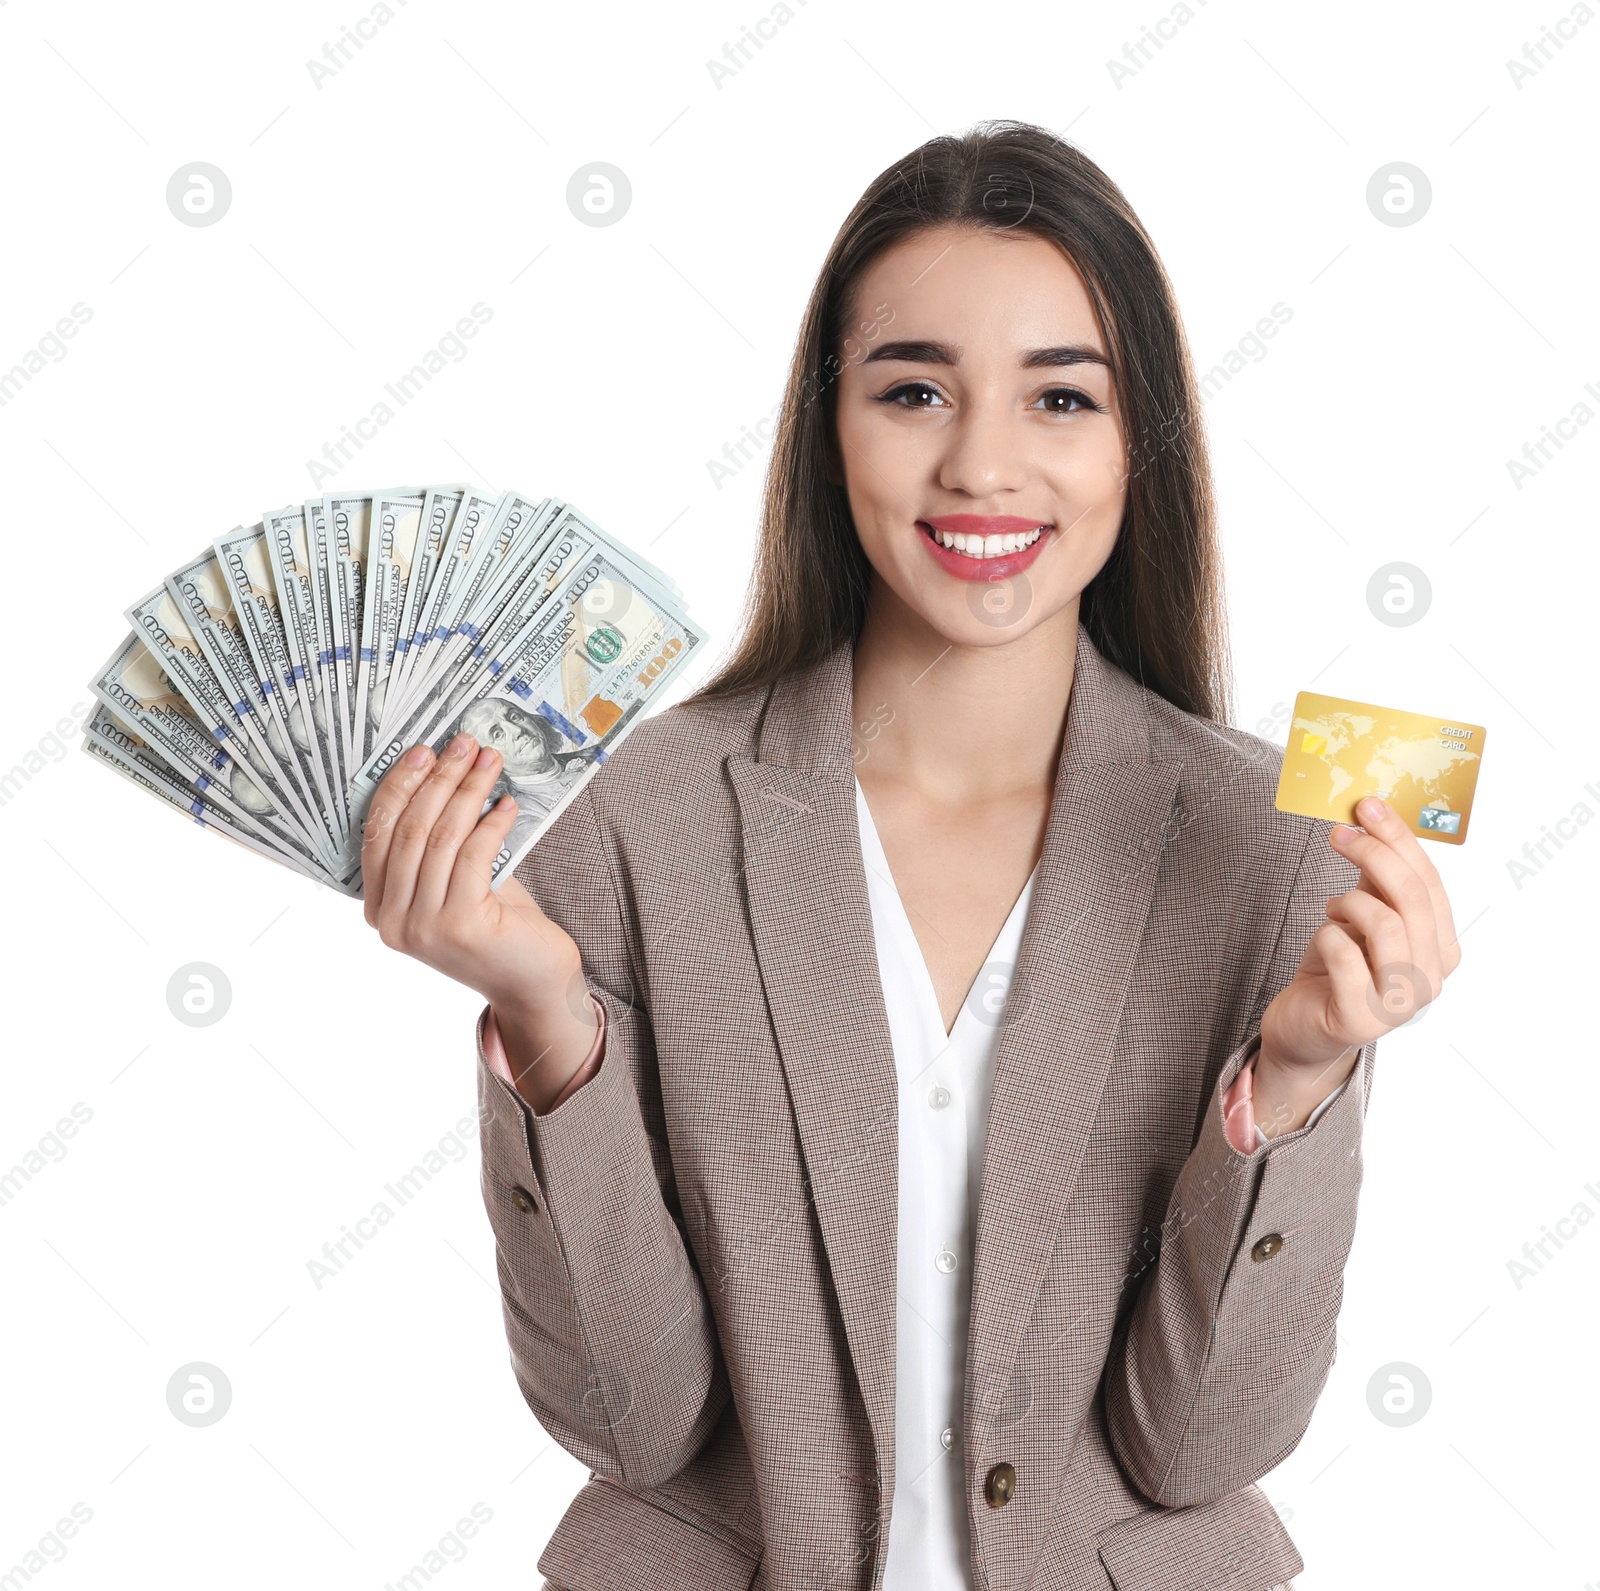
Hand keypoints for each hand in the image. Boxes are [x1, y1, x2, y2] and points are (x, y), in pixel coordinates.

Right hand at [361, 732, 597, 1106]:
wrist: (534, 982)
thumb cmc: (498, 927)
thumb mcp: (457, 882)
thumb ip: (440, 844)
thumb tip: (448, 773)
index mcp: (379, 908)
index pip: (377, 832)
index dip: (400, 785)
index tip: (424, 750)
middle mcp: (392, 921)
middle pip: (409, 828)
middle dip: (439, 778)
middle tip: (464, 744)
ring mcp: (423, 926)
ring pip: (441, 837)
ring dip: (469, 791)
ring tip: (490, 761)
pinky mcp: (461, 925)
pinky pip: (473, 854)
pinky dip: (491, 823)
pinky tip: (508, 804)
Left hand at [1259, 795, 1460, 1098]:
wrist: (1303, 1029)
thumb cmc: (1335, 970)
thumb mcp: (1361, 918)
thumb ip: (1377, 880)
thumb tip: (1372, 821)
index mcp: (1442, 950)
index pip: (1431, 883)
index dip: (1400, 839)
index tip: (1368, 806)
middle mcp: (1431, 979)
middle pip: (1411, 898)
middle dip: (1373, 853)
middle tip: (1339, 833)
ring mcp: (1400, 1004)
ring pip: (1384, 922)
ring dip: (1349, 902)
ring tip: (1334, 910)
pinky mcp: (1360, 1019)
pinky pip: (1342, 950)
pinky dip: (1326, 933)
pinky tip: (1323, 941)